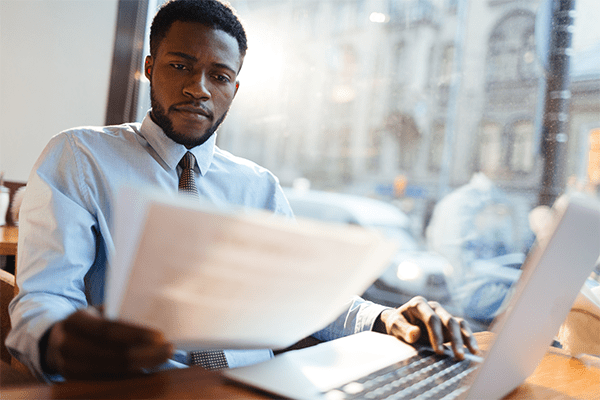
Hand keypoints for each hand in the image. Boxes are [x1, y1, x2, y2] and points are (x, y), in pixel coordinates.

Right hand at [43, 307, 173, 378]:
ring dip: (142, 365)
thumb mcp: (95, 312)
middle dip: (146, 354)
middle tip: (170, 349)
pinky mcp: (74, 379)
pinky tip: (148, 368)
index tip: (160, 336)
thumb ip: (116, 313)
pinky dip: (131, 374)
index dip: (135, 335)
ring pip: (112, 369)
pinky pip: (108, 378)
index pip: (108, 330)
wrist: (53, 340)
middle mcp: (68, 344)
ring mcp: (68, 365)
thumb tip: (153, 313)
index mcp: (75, 321)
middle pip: (113, 354)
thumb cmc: (86, 322)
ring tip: (163, 358)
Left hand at [374, 296, 478, 359]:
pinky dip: (468, 337)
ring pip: (458, 323)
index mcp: (418, 304)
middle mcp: (433, 307)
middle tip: (458, 355)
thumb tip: (414, 334)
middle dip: (455, 339)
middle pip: (448, 320)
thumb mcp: (394, 326)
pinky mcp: (448, 323)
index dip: (436, 335)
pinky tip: (474, 349)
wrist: (399, 323)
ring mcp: (442, 314)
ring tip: (473, 352)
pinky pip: (461, 328)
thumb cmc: (397, 323)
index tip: (438, 351)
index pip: (431, 319)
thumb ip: (403, 329)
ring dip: (466, 338)